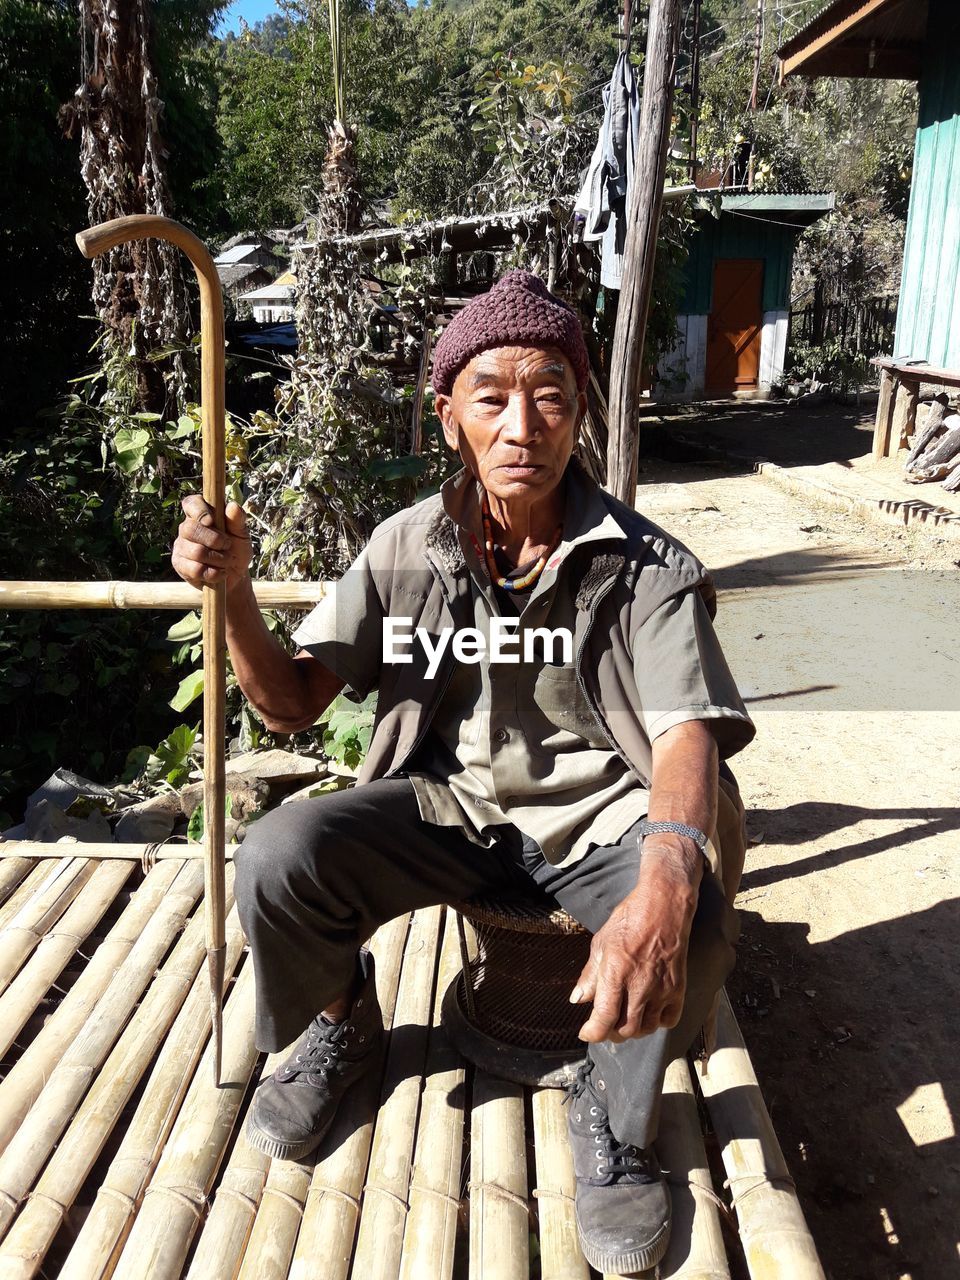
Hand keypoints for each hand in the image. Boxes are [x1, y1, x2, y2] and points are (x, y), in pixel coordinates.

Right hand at [171, 495, 251, 592]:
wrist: (235, 576)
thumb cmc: (237, 550)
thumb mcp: (242, 535)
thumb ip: (238, 521)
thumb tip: (233, 505)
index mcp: (201, 515)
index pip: (191, 503)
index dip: (198, 510)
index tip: (211, 521)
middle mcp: (187, 528)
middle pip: (190, 529)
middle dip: (214, 540)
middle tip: (227, 546)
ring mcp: (181, 547)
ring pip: (196, 552)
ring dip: (218, 559)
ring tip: (226, 561)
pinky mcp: (180, 565)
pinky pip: (195, 569)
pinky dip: (213, 573)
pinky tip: (219, 573)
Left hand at [570, 848, 699, 1042]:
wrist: (664, 907)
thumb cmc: (629, 919)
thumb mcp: (601, 943)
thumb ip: (590, 975)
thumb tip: (578, 999)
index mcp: (616, 972)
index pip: (603, 1018)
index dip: (592, 1032)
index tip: (587, 1032)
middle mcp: (639, 985)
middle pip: (625, 1030)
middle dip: (611, 1033)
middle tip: (605, 1025)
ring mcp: (661, 989)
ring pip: (646, 1028)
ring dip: (633, 1030)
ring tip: (625, 1019)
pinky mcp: (678, 988)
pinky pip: (668, 1020)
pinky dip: (656, 1023)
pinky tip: (648, 1012)